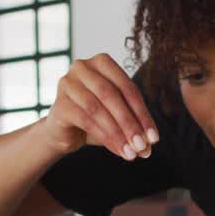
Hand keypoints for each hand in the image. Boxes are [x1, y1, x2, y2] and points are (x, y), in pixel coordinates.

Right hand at [39, 53, 158, 160]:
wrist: (64, 132)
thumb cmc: (94, 119)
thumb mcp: (118, 118)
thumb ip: (134, 127)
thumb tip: (149, 146)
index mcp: (102, 62)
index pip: (128, 88)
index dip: (143, 114)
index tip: (154, 138)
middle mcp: (83, 67)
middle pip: (112, 95)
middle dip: (130, 123)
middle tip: (142, 146)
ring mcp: (68, 83)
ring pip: (98, 108)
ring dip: (118, 133)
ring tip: (131, 153)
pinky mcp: (60, 103)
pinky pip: (85, 120)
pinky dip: (104, 137)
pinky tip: (116, 150)